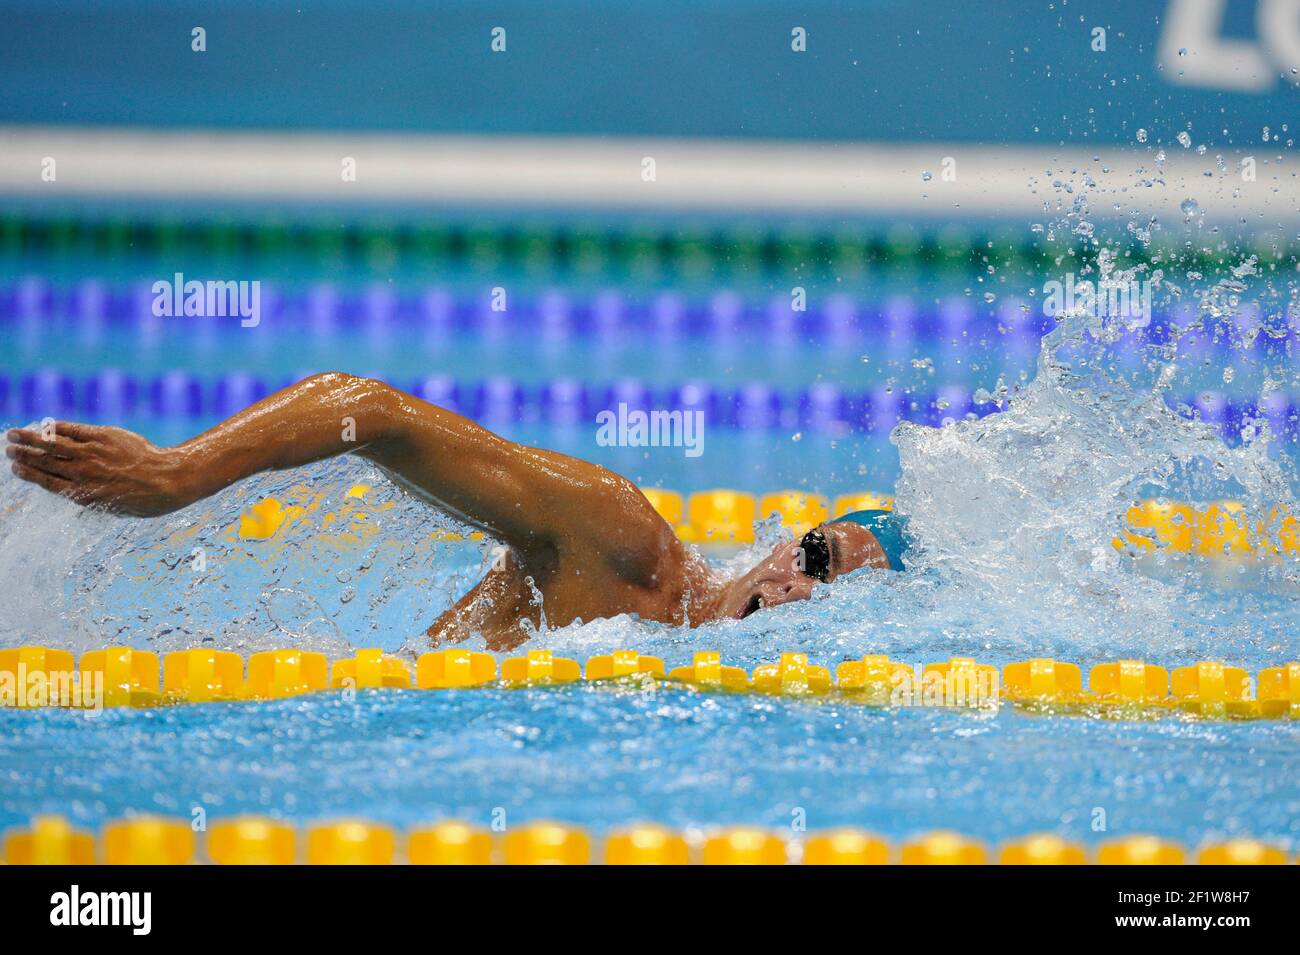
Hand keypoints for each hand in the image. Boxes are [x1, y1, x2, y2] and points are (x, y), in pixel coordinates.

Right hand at [6, 421, 188, 516]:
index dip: (29, 474)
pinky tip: (46, 425)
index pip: (47, 482)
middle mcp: (83, 474)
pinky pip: (74, 430)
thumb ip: (91, 500)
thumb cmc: (144, 499)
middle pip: (45, 462)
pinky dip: (58, 427)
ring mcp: (92, 454)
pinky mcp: (104, 437)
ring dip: (31, 438)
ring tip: (15, 434)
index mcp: (83, 495)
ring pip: (53, 444)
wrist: (168, 480)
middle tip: (8, 449)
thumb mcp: (113, 508)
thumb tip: (75, 498)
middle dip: (24, 455)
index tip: (15, 468)